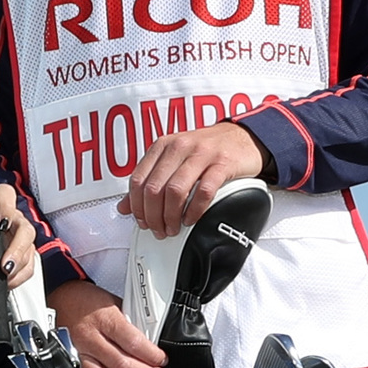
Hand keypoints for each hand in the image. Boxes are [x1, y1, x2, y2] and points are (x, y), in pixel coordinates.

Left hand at [0, 185, 37, 287]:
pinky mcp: (18, 256)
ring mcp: (16, 238)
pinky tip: (8, 281)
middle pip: (25, 229)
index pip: (6, 195)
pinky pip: (28, 265)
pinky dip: (20, 275)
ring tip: (5, 275)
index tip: (0, 224)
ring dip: (20, 264)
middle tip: (5, 264)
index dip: (7, 207)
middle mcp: (10, 219)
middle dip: (18, 248)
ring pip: (29, 248)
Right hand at [52, 279, 164, 367]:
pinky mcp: (69, 366)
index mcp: (104, 319)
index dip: (152, 355)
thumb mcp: (115, 303)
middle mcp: (90, 338)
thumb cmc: (87, 300)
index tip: (161, 360)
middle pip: (121, 364)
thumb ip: (130, 325)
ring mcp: (78, 354)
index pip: (133, 343)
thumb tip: (150, 345)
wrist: (61, 298)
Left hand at [121, 121, 265, 237]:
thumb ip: (149, 181)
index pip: (138, 180)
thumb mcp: (173, 160)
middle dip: (154, 216)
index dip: (137, 207)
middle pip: (155, 189)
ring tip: (174, 228)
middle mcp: (179, 147)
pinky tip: (192, 219)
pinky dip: (195, 210)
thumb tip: (124, 207)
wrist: (243, 137)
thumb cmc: (207, 150)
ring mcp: (201, 154)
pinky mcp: (222, 163)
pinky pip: (204, 191)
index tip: (142, 222)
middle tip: (159, 230)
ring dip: (172, 216)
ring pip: (175, 191)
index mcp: (163, 146)